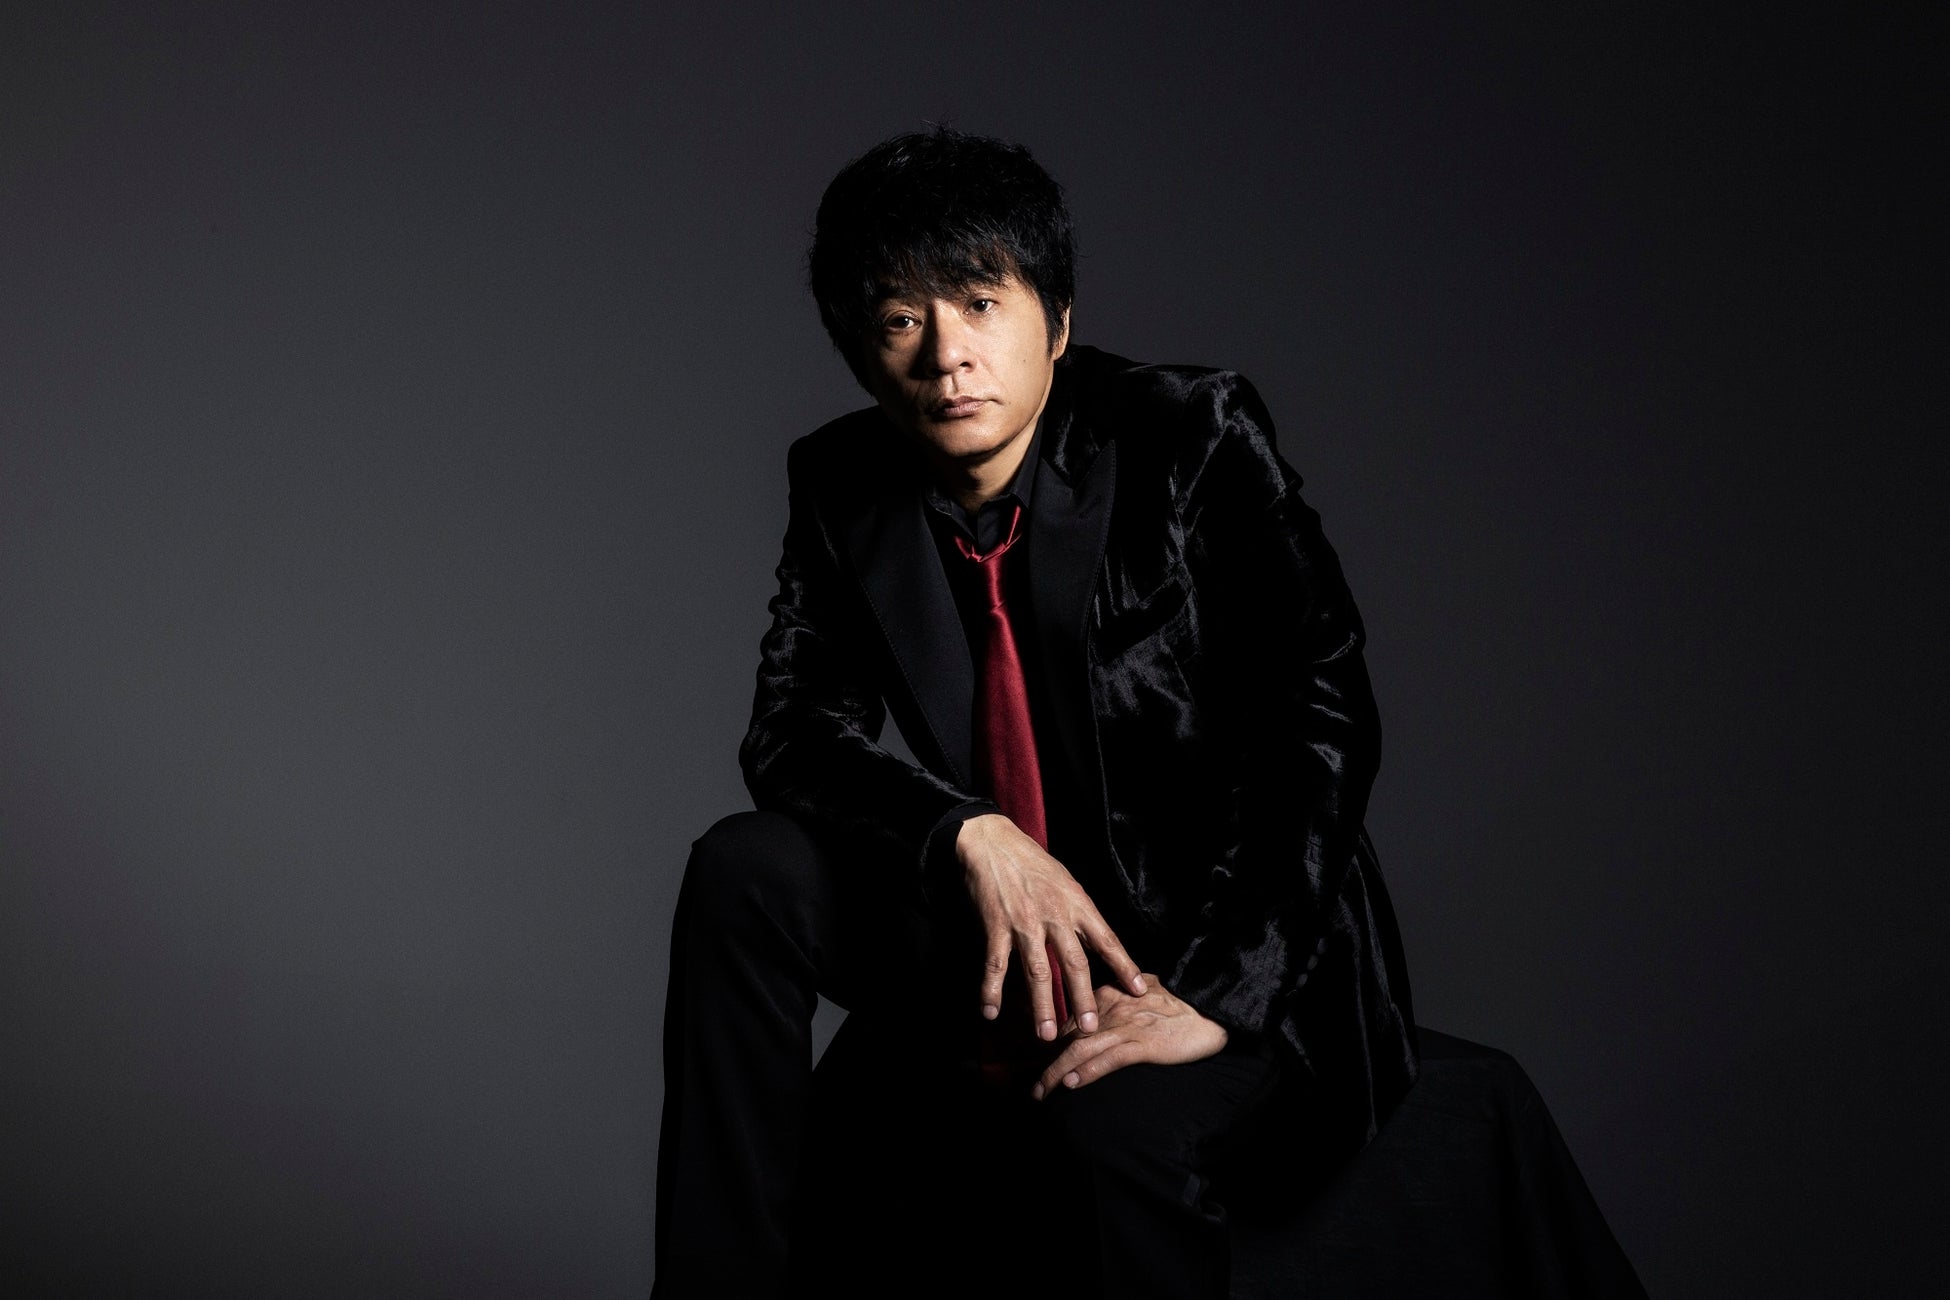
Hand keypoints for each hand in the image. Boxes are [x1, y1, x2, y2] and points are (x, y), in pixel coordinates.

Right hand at [955, 813, 1146, 1041]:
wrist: (993, 842)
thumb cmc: (1032, 863)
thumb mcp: (1066, 883)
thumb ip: (1080, 915)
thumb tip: (1097, 945)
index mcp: (1077, 904)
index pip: (1107, 940)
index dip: (1124, 966)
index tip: (1139, 991)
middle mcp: (1054, 915)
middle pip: (1075, 964)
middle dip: (1084, 999)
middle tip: (1091, 1029)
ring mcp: (1024, 922)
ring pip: (1037, 971)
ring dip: (1042, 1006)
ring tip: (1047, 1034)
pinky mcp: (996, 926)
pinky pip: (995, 964)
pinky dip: (991, 990)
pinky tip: (991, 1012)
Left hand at [1031, 976, 1227, 1098]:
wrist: (1212, 1008)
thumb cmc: (1181, 1004)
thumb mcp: (1145, 991)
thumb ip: (1122, 997)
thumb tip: (1106, 1008)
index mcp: (1111, 993)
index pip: (1072, 1019)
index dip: (1054, 1044)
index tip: (1041, 1063)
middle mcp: (1113, 1008)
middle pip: (1070, 1036)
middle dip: (1048, 1062)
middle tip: (1034, 1086)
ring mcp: (1128, 1026)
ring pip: (1081, 1049)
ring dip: (1057, 1072)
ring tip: (1042, 1091)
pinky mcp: (1144, 1043)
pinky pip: (1108, 1059)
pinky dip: (1088, 1071)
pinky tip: (1073, 1083)